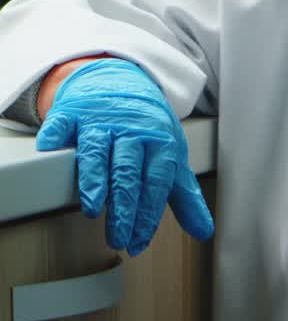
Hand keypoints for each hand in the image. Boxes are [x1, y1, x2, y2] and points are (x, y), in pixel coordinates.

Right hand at [36, 59, 214, 256]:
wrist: (123, 80)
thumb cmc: (147, 126)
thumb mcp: (171, 155)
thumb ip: (184, 195)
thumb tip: (204, 230)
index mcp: (158, 139)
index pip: (156, 178)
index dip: (148, 211)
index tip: (139, 240)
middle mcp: (130, 128)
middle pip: (127, 169)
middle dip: (123, 206)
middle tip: (118, 237)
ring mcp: (100, 118)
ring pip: (97, 149)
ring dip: (94, 178)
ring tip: (92, 207)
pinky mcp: (73, 111)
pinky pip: (62, 123)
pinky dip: (54, 136)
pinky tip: (50, 150)